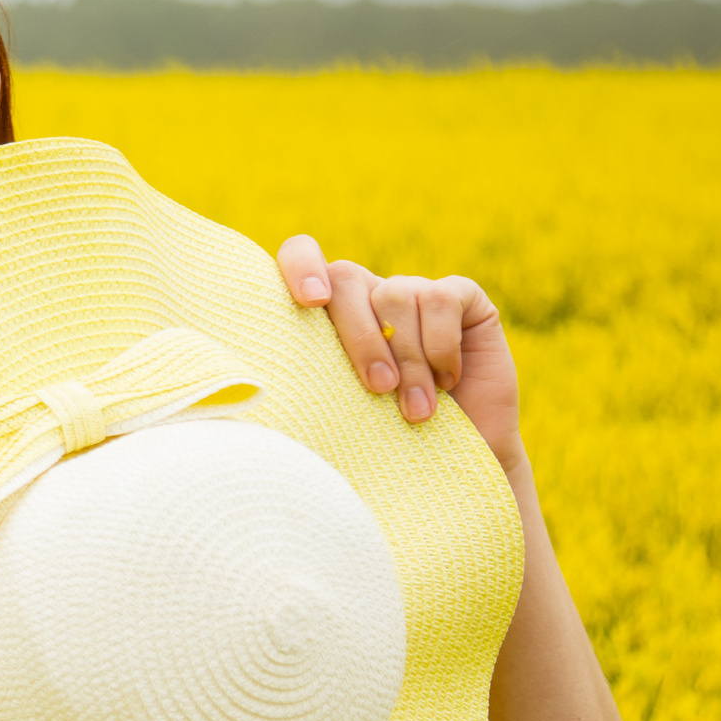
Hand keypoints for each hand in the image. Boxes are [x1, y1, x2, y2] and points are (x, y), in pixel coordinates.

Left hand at [276, 235, 523, 473]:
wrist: (454, 465)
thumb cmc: (382, 444)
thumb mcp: (332, 411)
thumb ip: (303, 379)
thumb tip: (258, 382)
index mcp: (327, 314)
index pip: (301, 255)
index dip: (300, 266)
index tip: (310, 301)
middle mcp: (368, 294)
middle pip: (346, 277)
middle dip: (360, 338)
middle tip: (378, 388)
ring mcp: (415, 291)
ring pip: (397, 294)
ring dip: (408, 359)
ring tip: (415, 409)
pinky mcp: (462, 296)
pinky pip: (442, 300)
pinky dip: (441, 346)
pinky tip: (447, 381)